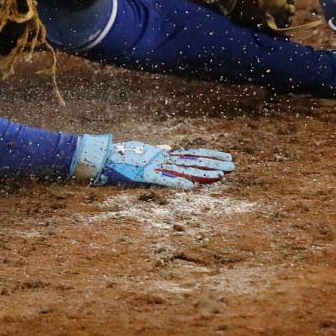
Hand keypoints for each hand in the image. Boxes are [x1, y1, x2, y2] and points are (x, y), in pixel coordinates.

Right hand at [71, 134, 234, 188]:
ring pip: (184, 171)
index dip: (209, 155)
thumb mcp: (143, 152)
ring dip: (203, 174)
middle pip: (193, 162)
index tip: (226, 156)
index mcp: (164, 156)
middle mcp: (163, 160)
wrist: (101, 157)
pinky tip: (192, 187)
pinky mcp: (144, 176)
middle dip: (214, 163)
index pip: (192, 155)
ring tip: (222, 175)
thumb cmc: (120, 156)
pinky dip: (177, 183)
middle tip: (234, 165)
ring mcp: (155, 168)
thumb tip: (169, 148)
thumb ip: (158, 152)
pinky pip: (164, 181)